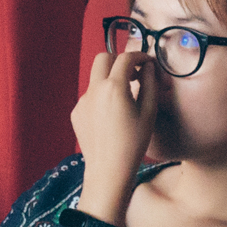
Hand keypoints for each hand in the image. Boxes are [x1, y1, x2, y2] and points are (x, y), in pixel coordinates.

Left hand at [70, 51, 156, 225]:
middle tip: (133, 73)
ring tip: (125, 98)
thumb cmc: (133, 144)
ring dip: (110, 80)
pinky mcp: (76, 112)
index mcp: (114, 88)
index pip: (126, 58)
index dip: (140, 56)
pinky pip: (90, 96)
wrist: (108, 170)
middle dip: (118, 60)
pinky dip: (101, 97)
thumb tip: (148, 67)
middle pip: (103, 58)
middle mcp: (94, 90)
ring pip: (95, 78)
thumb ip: (150, 84)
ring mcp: (82, 101)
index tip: (148, 63)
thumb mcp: (149, 112)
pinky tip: (111, 116)